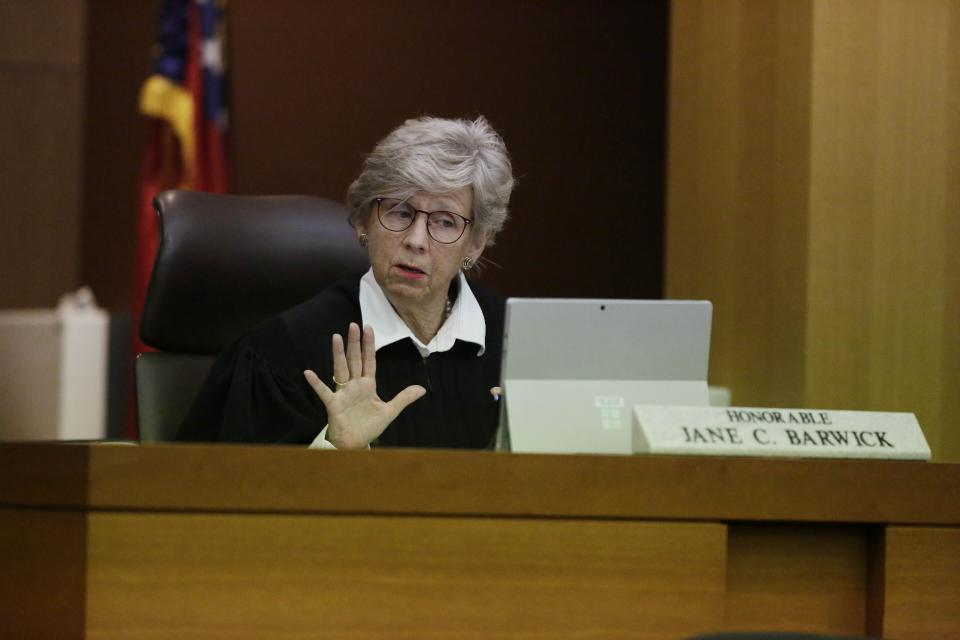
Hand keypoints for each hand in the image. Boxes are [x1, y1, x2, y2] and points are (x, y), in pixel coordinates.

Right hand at [303, 322, 425, 448]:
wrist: (355, 444)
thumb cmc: (369, 426)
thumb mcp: (389, 411)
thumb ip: (404, 398)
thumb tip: (423, 389)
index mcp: (368, 385)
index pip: (369, 360)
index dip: (369, 345)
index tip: (368, 328)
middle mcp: (354, 385)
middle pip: (354, 360)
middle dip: (354, 343)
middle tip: (353, 325)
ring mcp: (343, 393)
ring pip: (340, 369)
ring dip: (338, 354)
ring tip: (336, 338)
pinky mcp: (334, 404)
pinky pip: (324, 392)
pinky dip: (316, 383)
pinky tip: (308, 373)